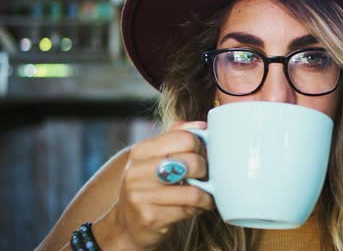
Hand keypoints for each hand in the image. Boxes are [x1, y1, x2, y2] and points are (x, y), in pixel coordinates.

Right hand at [98, 121, 213, 249]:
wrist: (127, 224)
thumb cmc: (149, 187)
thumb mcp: (155, 158)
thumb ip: (176, 137)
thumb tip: (201, 125)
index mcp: (141, 151)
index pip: (185, 138)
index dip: (201, 147)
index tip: (202, 155)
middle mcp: (137, 171)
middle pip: (192, 163)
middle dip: (206, 171)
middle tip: (206, 176)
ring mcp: (141, 195)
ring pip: (194, 191)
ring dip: (207, 195)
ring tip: (206, 194)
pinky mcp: (150, 217)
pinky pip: (188, 210)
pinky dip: (200, 208)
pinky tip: (197, 207)